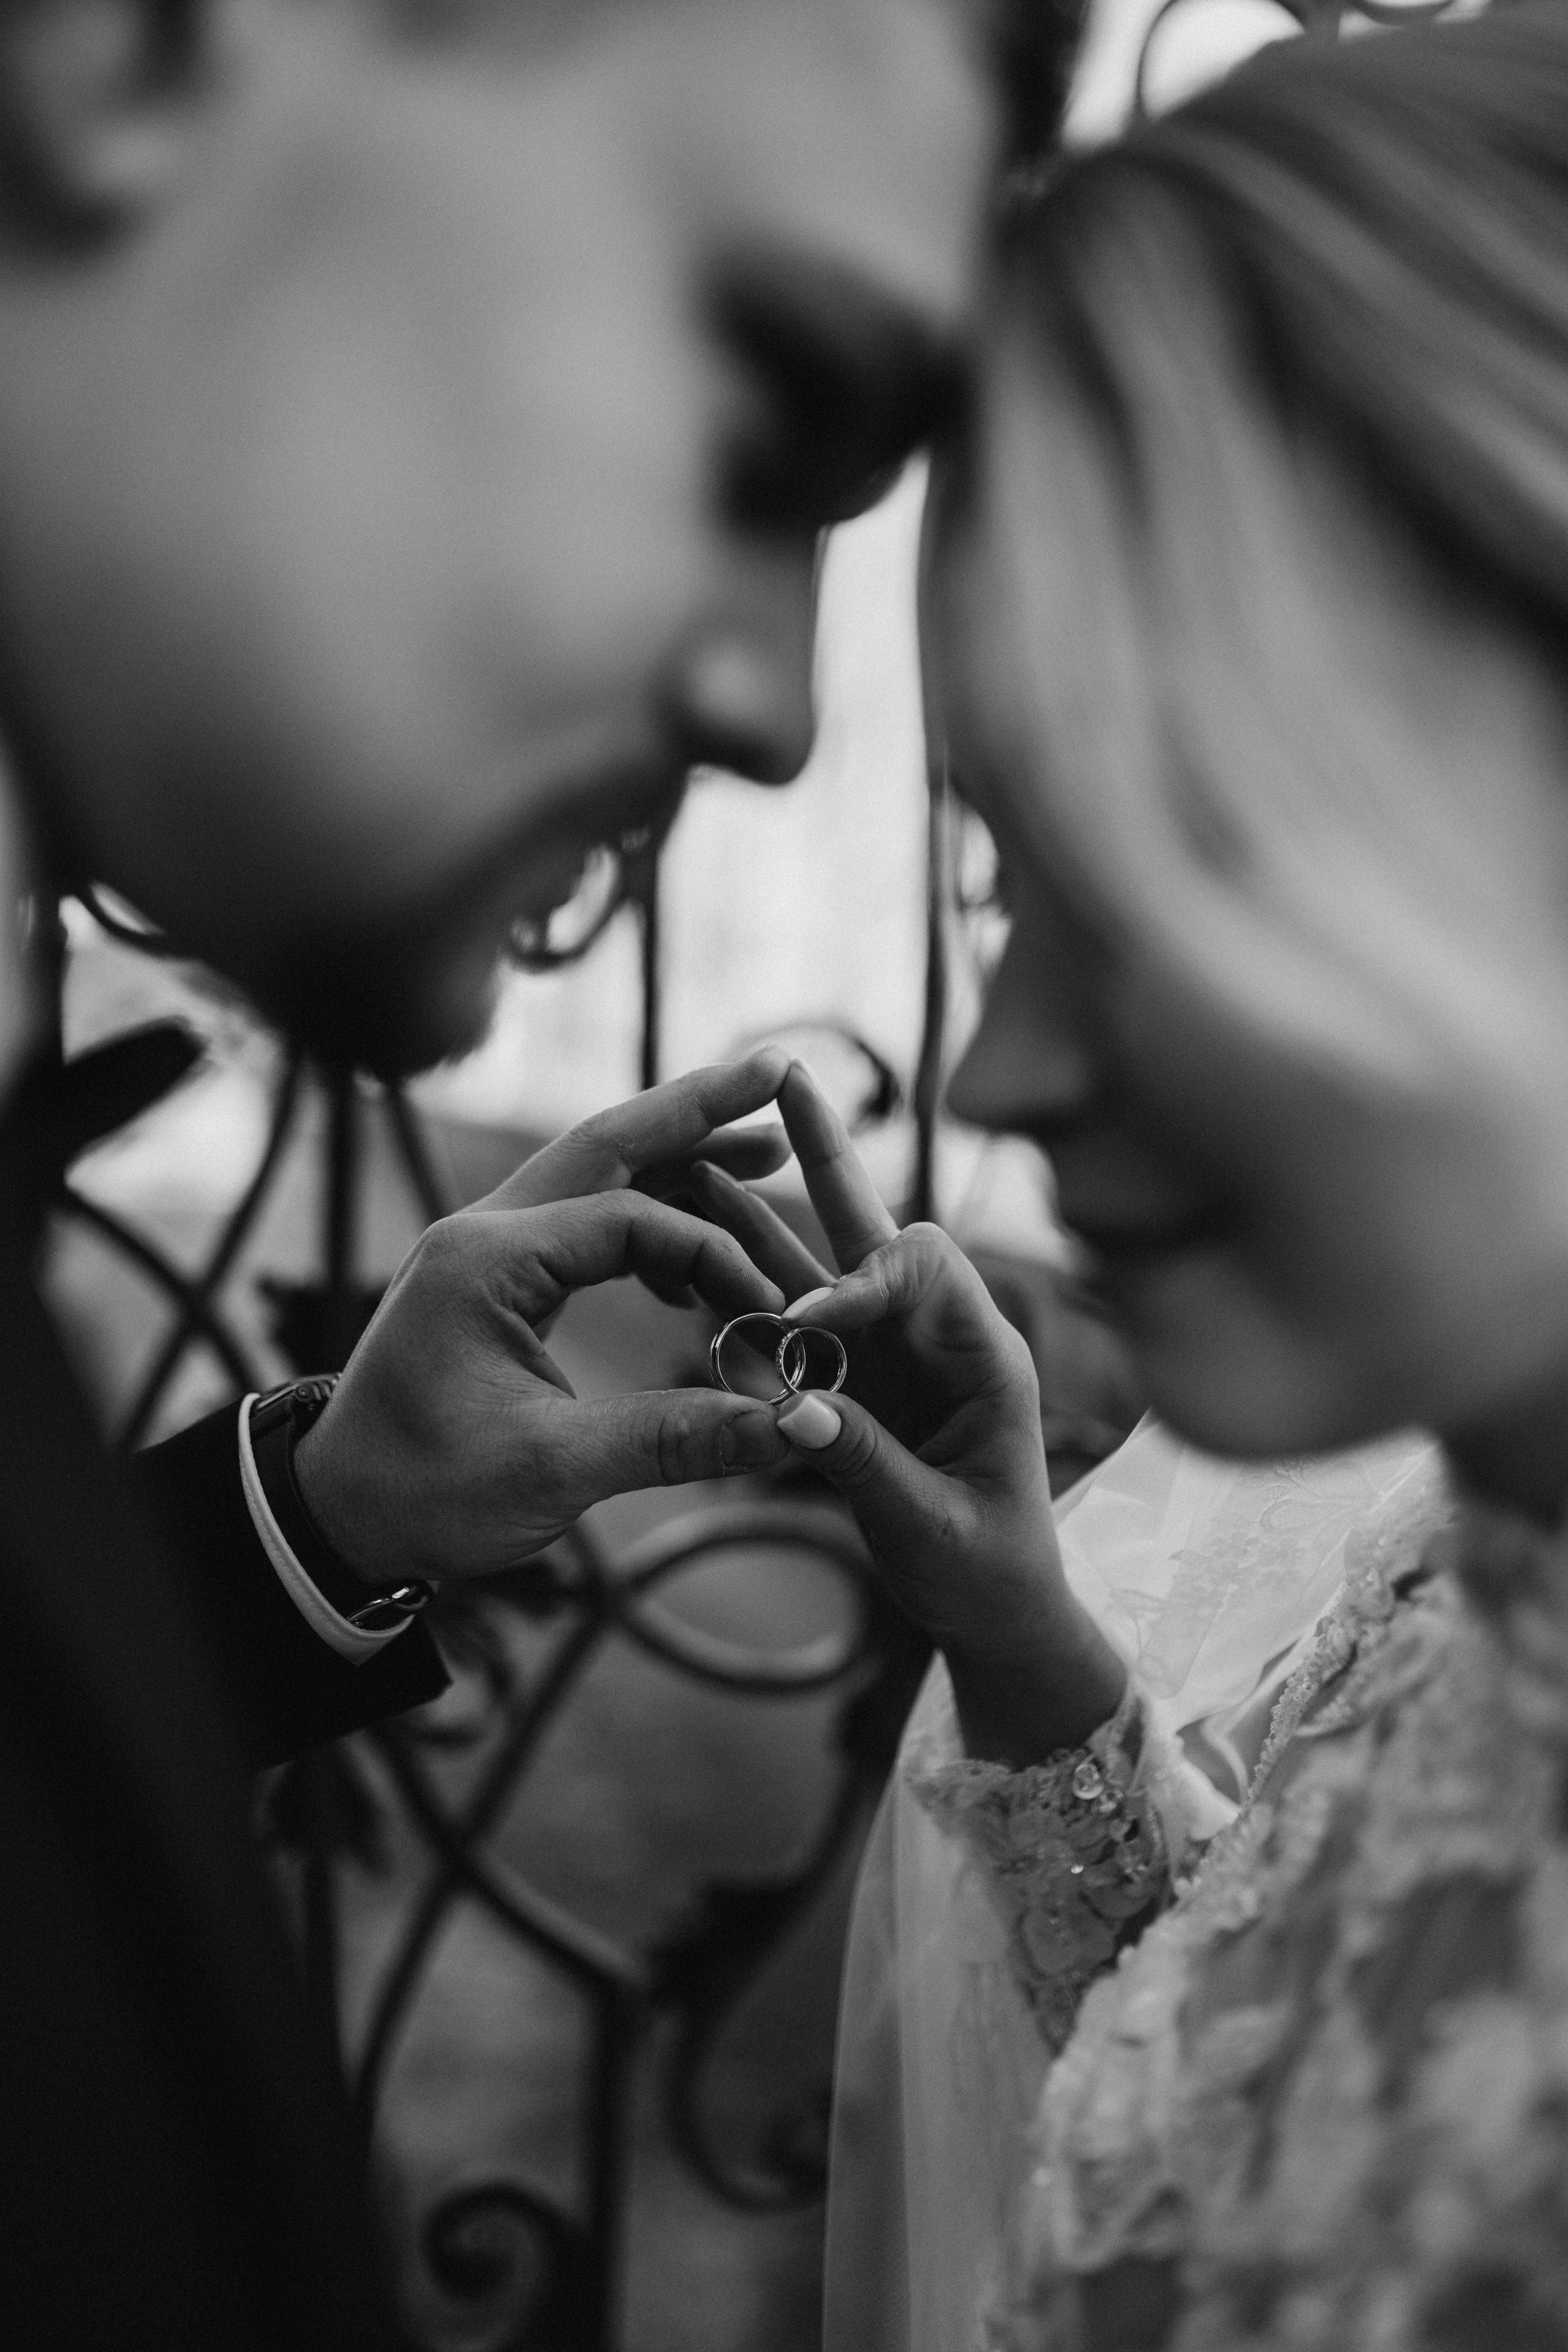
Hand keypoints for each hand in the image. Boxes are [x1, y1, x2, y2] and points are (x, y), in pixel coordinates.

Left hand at [293, 1054, 794, 1582]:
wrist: (337, 1514)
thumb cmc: (423, 1493)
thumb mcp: (552, 1472)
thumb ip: (672, 1440)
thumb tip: (785, 1428)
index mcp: (485, 1262)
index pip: (628, 1219)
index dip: (712, 1255)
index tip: (769, 1309)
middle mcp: (481, 1232)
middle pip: (606, 1143)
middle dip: (694, 1109)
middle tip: (777, 1072)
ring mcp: (483, 1248)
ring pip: (594, 1173)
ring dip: (676, 1156)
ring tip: (762, 1146)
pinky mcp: (492, 1277)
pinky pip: (580, 1220)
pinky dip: (644, 1217)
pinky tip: (692, 1258)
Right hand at [690, 1063, 1125, 1762]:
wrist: (996, 1612)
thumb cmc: (988, 1575)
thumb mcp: (933, 1530)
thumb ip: (867, 1465)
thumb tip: (794, 1410)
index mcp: (985, 1356)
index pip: (923, 1271)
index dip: (861, 1281)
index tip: (804, 1324)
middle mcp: (937, 1333)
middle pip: (878, 1223)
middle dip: (826, 1155)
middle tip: (780, 1075)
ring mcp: (891, 1350)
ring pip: (824, 1258)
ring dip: (765, 1206)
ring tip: (701, 1148)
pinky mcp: (852, 1377)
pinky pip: (793, 1313)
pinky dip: (747, 1274)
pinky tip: (694, 1232)